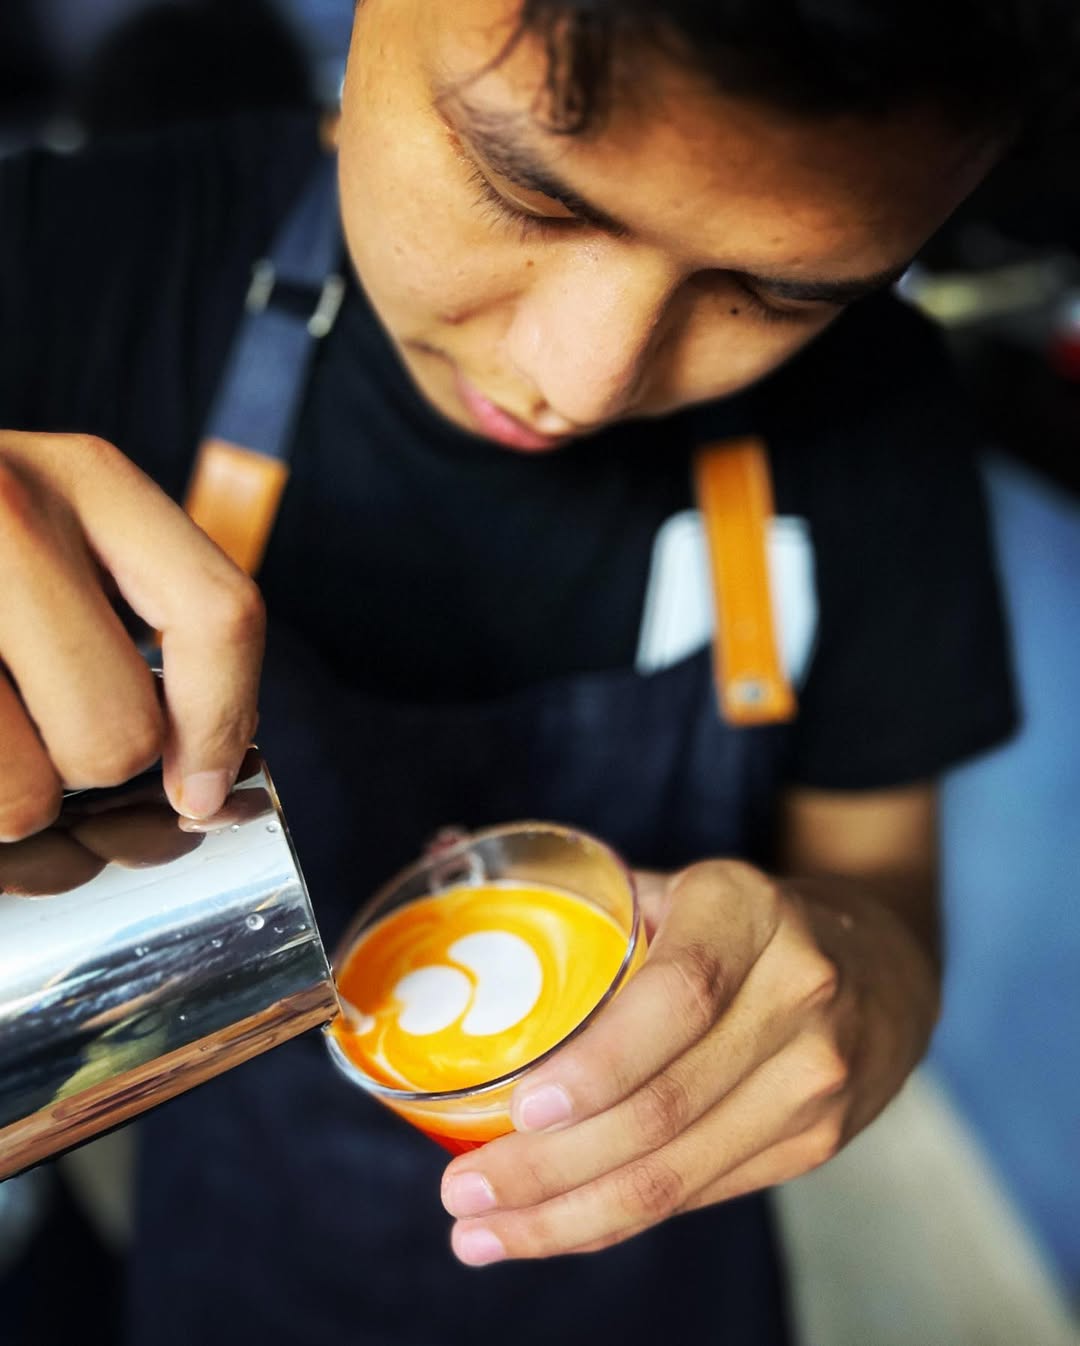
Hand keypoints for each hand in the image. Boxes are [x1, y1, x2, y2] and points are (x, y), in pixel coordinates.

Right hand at [0, 431, 264, 839]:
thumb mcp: (58, 534)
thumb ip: (146, 616)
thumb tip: (202, 770)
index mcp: (88, 478)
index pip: (218, 613)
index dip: (223, 722)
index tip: (197, 792)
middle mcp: (5, 511)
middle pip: (116, 735)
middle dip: (84, 765)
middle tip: (34, 727)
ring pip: (23, 796)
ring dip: (5, 795)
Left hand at [439, 858, 938, 1263]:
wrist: (880, 966)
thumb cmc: (740, 924)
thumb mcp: (681, 888)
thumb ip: (584, 895)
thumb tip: (438, 848)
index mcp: (745, 909)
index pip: (678, 994)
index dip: (601, 1062)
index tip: (520, 1106)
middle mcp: (797, 993)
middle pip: (667, 1105)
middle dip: (553, 1166)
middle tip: (461, 1193)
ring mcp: (816, 1077)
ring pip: (682, 1171)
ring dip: (572, 1216)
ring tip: (485, 1232)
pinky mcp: (818, 1141)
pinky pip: (704, 1192)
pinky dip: (622, 1218)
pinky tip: (557, 1227)